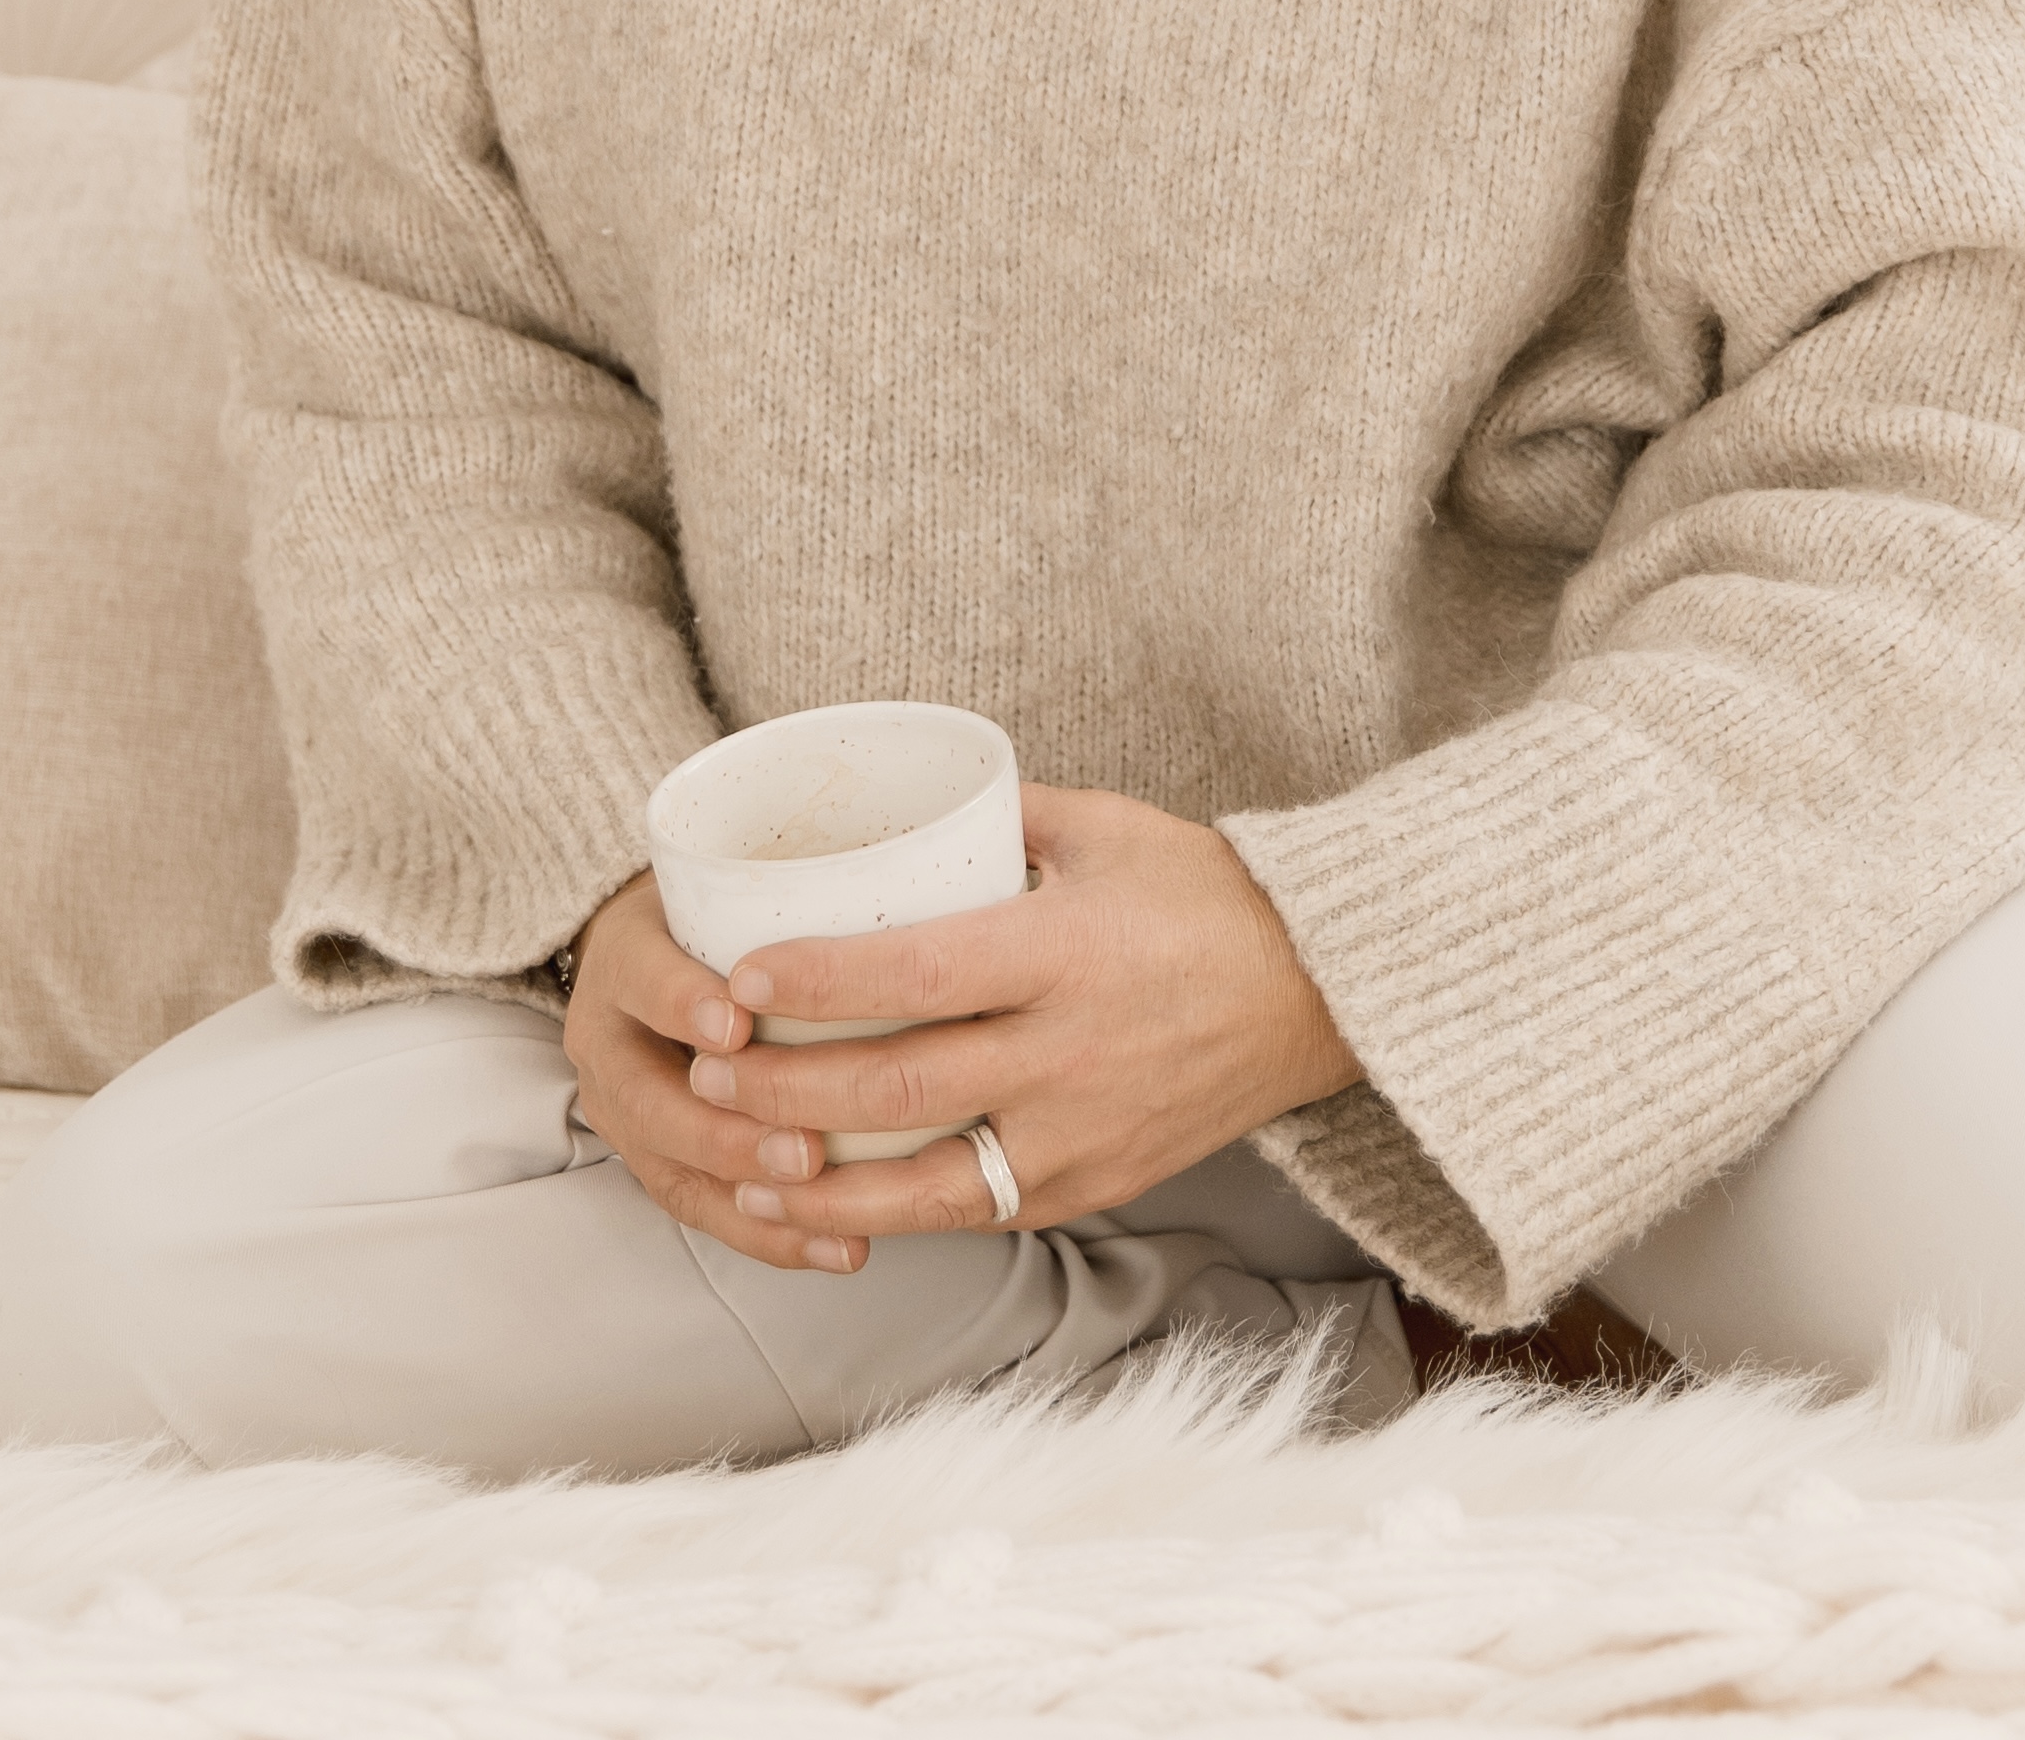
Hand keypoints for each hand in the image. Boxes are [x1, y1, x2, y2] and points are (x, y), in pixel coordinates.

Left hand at [561, 787, 1357, 1276]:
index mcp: (1064, 950)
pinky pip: (976, 1212)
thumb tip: (891, 807)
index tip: (740, 979)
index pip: (917, 975)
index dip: (819, 984)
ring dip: (820, 1185)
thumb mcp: (1102, 826)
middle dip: (785, 1093)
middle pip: (899, 1089)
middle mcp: (1069, 1053)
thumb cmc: (1201, 892)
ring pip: (925, 1186)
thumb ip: (996, 818)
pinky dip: (895, 1217)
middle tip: (706, 1076)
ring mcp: (1081, 1134)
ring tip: (742, 1164)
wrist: (1317, 992)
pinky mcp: (1093, 1186)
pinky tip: (831, 1206)